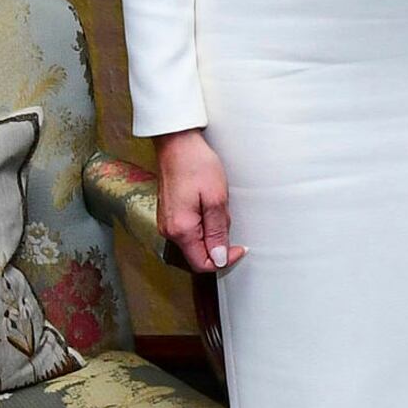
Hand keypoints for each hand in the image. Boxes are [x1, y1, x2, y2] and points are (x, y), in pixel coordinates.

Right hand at [155, 127, 238, 271]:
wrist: (177, 143)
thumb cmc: (196, 165)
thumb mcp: (216, 199)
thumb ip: (217, 231)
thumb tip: (220, 259)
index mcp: (180, 230)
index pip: (202, 263)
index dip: (225, 260)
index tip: (240, 247)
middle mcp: (169, 231)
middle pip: (197, 256)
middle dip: (218, 247)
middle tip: (230, 223)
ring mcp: (167, 223)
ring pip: (194, 244)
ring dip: (211, 236)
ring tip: (219, 211)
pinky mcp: (169, 215)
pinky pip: (188, 232)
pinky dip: (203, 227)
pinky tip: (209, 209)